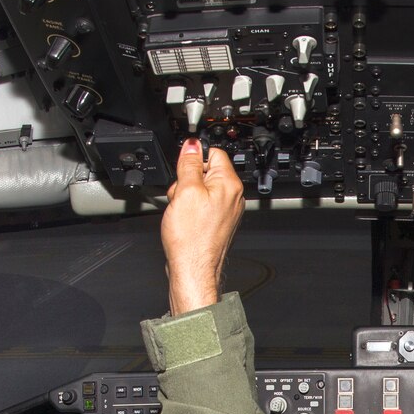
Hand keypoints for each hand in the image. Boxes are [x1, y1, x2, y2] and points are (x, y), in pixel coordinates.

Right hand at [160, 140, 242, 314]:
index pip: (214, 153)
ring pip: (200, 189)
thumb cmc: (191, 237)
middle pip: (205, 171)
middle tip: (181, 195)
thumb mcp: (184, 191)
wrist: (193, 269)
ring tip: (181, 211)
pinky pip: (201, 205)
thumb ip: (189, 164)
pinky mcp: (217, 222)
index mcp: (229, 184)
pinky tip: (184, 220)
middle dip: (187, 179)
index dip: (194, 157)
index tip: (182, 167)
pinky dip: (189, 209)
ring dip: (185, 195)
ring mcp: (226, 210)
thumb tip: (192, 144)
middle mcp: (232, 196)